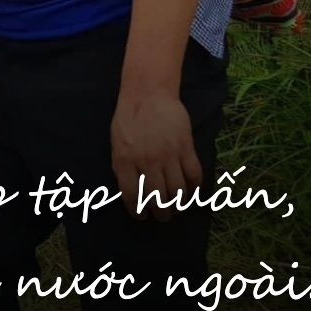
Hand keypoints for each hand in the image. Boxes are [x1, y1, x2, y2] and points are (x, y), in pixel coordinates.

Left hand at [110, 89, 200, 220]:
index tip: (142, 216)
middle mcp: (147, 162)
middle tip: (164, 216)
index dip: (138, 211)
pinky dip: (195, 187)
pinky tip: (191, 190)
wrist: (148, 94)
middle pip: (158, 198)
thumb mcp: (116, 145)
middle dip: (162, 213)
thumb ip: (122, 168)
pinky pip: (194, 174)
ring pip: (178, 191)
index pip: (132, 196)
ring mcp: (168, 155)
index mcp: (125, 162)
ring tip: (177, 208)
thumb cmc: (128, 119)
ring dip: (179, 204)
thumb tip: (130, 191)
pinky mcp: (186, 147)